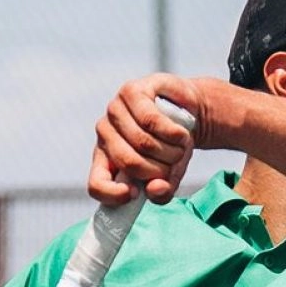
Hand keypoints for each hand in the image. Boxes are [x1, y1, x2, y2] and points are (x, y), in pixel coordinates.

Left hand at [87, 77, 210, 204]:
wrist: (189, 112)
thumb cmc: (172, 146)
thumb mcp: (170, 175)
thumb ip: (162, 191)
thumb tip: (154, 190)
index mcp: (106, 160)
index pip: (96, 184)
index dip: (112, 194)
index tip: (134, 194)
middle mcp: (105, 134)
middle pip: (129, 163)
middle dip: (159, 170)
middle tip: (173, 163)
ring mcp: (115, 111)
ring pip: (144, 143)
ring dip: (172, 151)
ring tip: (180, 146)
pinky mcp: (131, 92)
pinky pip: (151, 121)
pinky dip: (174, 134)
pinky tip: (180, 133)